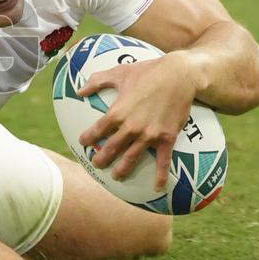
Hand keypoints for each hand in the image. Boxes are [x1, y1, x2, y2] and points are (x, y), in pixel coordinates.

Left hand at [77, 52, 199, 189]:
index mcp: (118, 112)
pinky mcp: (167, 138)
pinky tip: (158, 187)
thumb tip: (79, 90)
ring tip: (116, 177)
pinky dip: (161, 176)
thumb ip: (97, 81)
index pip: (98, 130)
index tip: (83, 142)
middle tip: (96, 164)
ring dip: (123, 169)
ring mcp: (150, 135)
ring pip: (132, 158)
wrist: (179, 75)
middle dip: (102, 158)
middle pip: (112, 148)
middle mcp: (131, 127)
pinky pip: (163, 161)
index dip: (88, 137)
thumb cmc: (147, 72)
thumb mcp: (119, 72)